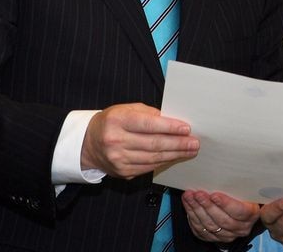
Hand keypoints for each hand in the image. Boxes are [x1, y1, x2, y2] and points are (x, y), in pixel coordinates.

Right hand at [80, 102, 198, 178]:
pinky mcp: (122, 172)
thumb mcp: (127, 109)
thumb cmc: (112, 122)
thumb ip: (149, 114)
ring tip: (190, 150)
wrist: (88, 144)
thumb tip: (174, 121)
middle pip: (154, 144)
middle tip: (194, 142)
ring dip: (175, 155)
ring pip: (153, 158)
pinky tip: (174, 157)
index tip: (186, 128)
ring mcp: (118, 159)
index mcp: (117, 120)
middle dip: (178, 143)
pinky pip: (148, 168)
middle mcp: (116, 141)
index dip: (169, 127)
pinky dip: (164, 162)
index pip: (148, 124)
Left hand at [182, 190, 259, 243]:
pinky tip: (188, 204)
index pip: (239, 212)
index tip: (214, 195)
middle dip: (208, 206)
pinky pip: (200, 230)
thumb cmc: (241, 194)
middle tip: (198, 194)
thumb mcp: (245, 188)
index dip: (226, 204)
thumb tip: (225, 172)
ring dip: (197, 210)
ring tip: (189, 196)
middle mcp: (240, 228)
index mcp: (251, 215)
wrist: (239, 207)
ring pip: (209, 225)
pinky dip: (192, 216)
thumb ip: (238, 185)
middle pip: (222, 220)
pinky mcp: (214, 238)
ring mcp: (227, 235)